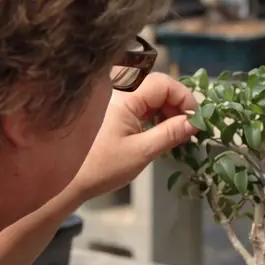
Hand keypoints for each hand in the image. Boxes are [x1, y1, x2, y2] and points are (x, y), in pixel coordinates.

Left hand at [71, 73, 197, 199]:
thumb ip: (170, 133)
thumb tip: (195, 122)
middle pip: (157, 86)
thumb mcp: (142, 152)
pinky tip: (158, 132)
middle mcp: (117, 91)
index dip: (184, 98)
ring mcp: (112, 99)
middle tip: (187, 128)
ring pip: (149, 94)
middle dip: (176, 105)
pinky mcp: (111, 110)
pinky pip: (138, 103)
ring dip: (166, 110)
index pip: (163, 83)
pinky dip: (153, 114)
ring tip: (175, 133)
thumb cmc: (102, 167)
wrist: (68, 181)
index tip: (196, 119)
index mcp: (124, 96)